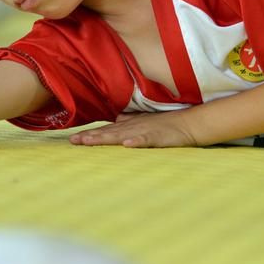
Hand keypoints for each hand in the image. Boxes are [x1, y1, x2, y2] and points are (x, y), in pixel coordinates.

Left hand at [68, 110, 198, 147]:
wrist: (190, 123)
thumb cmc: (167, 124)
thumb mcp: (146, 121)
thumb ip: (130, 120)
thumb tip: (117, 118)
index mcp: (130, 125)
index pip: (107, 130)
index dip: (91, 134)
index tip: (74, 139)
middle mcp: (134, 127)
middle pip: (109, 133)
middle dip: (90, 137)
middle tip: (73, 141)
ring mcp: (145, 131)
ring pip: (121, 135)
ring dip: (105, 138)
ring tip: (89, 142)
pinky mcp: (158, 137)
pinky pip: (146, 140)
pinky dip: (136, 142)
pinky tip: (126, 145)